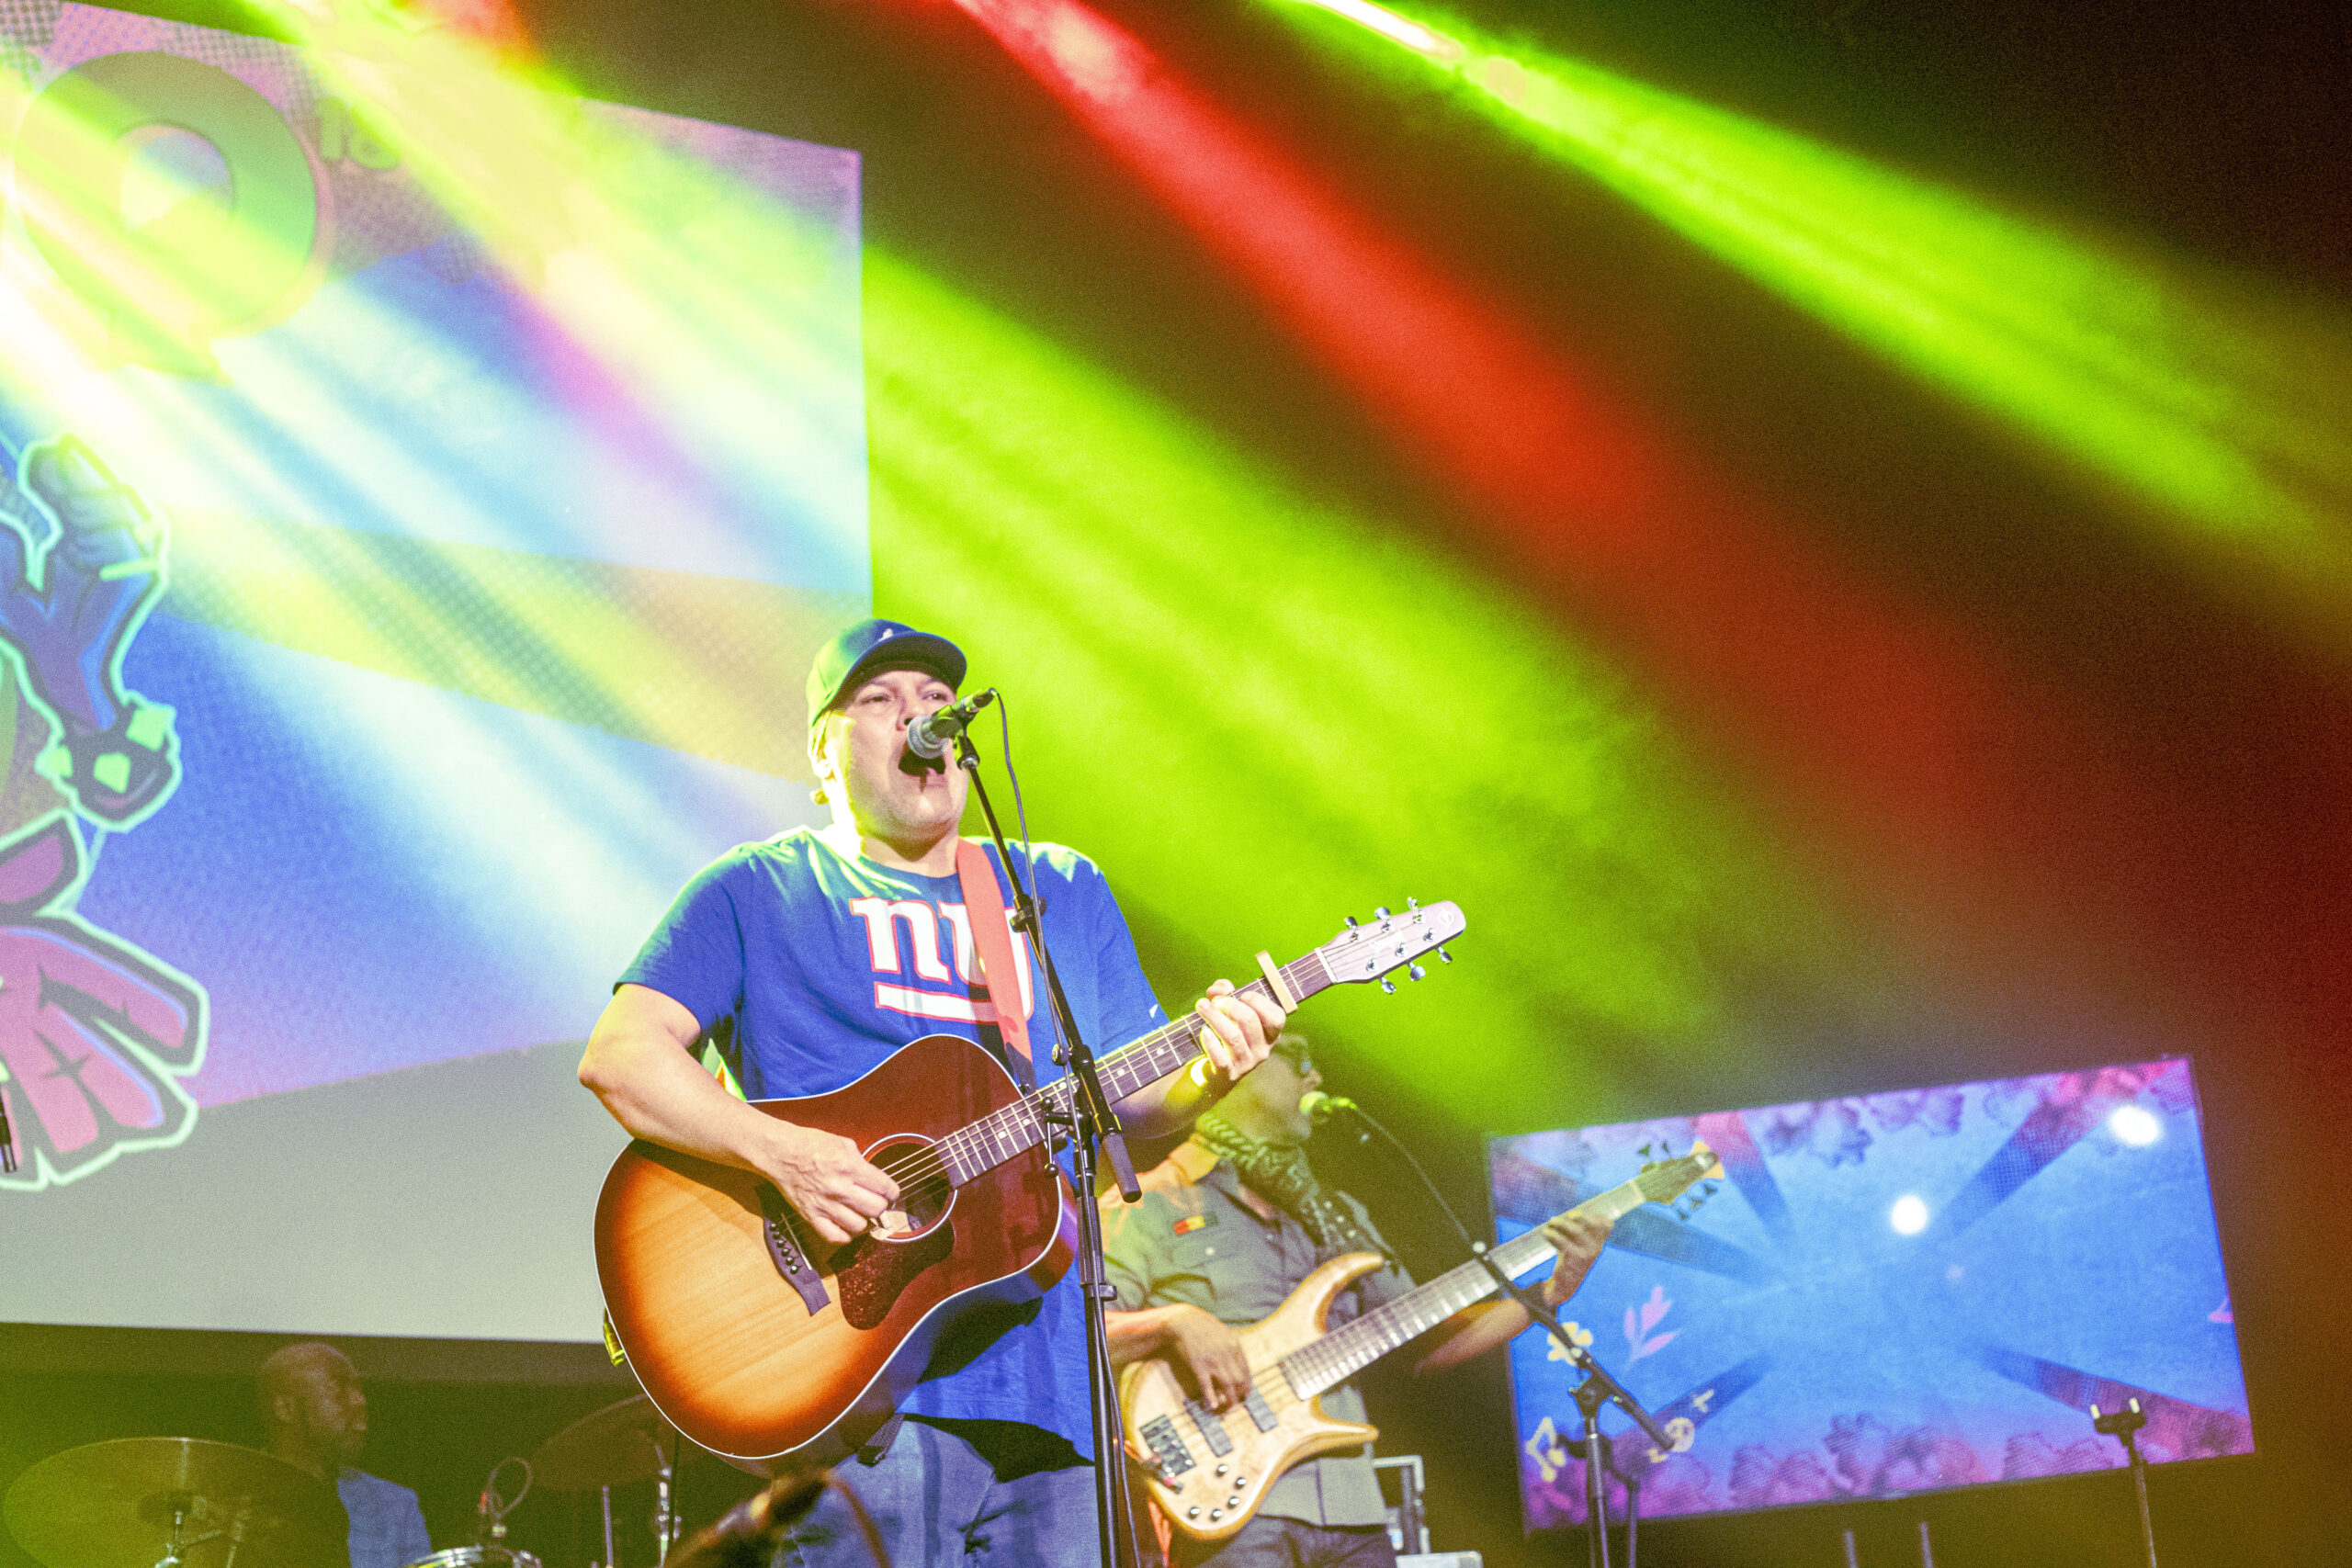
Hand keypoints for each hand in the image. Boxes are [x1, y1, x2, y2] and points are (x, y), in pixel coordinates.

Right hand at [751, 1120, 900, 1246]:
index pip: (884, 1187)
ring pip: (859, 1226)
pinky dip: (845, 1235)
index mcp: (849, 1166)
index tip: (892, 1194)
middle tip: (878, 1202)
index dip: (893, 1192)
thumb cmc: (810, 1144)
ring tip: (862, 1213)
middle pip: (876, 1209)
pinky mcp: (811, 1216)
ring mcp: (824, 1204)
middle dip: (881, 1206)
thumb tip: (875, 1179)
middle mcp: (839, 1187)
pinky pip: (834, 1237)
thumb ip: (862, 1162)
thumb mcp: (844, 1143)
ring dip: (865, 1221)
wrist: (781, 1153)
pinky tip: (847, 1226)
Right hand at [1164, 1305, 1252, 1409]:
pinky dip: (1211, 1397)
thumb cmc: (1201, 1326)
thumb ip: (1231, 1345)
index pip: (1246, 1370)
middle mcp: (1226, 1354)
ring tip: (1227, 1408)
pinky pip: (1207, 1385)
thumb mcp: (1222, 1331)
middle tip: (1238, 1403)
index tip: (1245, 1393)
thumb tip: (1237, 1360)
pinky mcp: (1199, 1365)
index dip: (1247, 1385)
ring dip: (1229, 1400)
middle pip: (1239, 1380)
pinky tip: (1212, 1405)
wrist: (1182, 1321)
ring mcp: (1213, 1360)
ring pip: (1227, 1385)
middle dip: (1240, 1395)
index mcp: (1234, 1344)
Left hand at [1189, 978, 1282, 1081]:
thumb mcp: (1229, 1010)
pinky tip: (1204, 1032)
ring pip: (1233, 1037)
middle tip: (1215, 1001)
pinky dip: (1211, 1042)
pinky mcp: (1228, 1075)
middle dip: (1230, 1005)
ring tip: (1201, 1006)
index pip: (1276, 1017)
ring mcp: (1247, 1064)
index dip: (1258, 1001)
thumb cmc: (1225, 1033)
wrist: (1213, 1071)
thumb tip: (1220, 988)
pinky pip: (1221, 1058)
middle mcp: (1262, 1050)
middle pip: (1250, 1021)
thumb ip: (1226, 992)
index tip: (1241, 995)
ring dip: (1215, 1017)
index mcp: (1270, 1034)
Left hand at [1539, 1211, 1612, 1307]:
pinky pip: (1563, 1242)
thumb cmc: (1570, 1258)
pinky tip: (1546, 1234)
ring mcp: (1587, 1253)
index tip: (1579, 1213)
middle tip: (1568, 1215)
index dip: (1596, 1216)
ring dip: (1562, 1223)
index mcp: (1599, 1243)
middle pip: (1594, 1225)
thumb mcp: (1577, 1244)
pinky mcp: (1574, 1259)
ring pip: (1577, 1231)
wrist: (1566, 1283)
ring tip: (1551, 1222)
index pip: (1607, 1226)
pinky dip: (1553, 1235)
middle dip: (1580, 1216)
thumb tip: (1563, 1216)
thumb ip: (1574, 1230)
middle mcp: (1596, 1248)